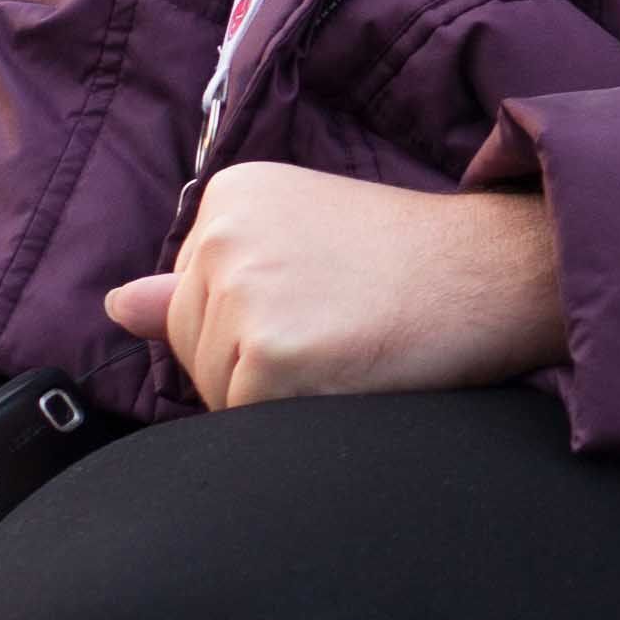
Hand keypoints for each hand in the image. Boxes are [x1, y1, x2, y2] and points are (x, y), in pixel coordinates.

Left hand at [108, 166, 562, 409]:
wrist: (501, 270)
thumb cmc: (416, 260)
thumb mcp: (304, 241)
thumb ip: (203, 277)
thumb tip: (119, 306)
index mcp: (228, 196)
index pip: (191, 298)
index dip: (257, 321)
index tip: (327, 295)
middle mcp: (219, 235)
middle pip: (192, 346)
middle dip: (254, 360)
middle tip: (343, 323)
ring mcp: (240, 294)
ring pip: (214, 391)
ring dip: (274, 394)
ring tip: (349, 345)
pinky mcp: (265, 356)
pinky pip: (243, 424)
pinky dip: (292, 419)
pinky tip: (347, 374)